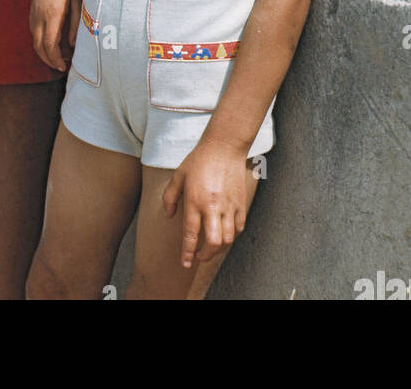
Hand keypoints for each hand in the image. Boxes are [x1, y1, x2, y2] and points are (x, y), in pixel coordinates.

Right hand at [29, 0, 82, 70]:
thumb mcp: (79, 0)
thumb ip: (76, 24)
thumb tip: (72, 46)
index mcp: (51, 14)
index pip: (49, 45)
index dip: (55, 59)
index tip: (64, 67)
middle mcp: (39, 13)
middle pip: (38, 45)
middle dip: (48, 59)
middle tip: (61, 66)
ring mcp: (34, 8)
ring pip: (34, 37)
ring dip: (44, 50)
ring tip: (59, 55)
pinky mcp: (33, 4)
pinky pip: (34, 28)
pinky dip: (41, 38)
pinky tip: (53, 38)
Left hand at [162, 137, 250, 268]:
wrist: (224, 147)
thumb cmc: (199, 160)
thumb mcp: (178, 175)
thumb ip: (170, 197)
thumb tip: (169, 215)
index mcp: (195, 200)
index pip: (191, 234)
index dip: (187, 252)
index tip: (185, 263)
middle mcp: (213, 206)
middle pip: (212, 243)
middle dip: (205, 256)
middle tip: (198, 257)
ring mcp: (229, 206)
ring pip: (227, 239)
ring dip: (218, 248)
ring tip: (210, 247)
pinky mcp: (241, 204)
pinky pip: (238, 228)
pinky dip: (232, 236)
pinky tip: (224, 234)